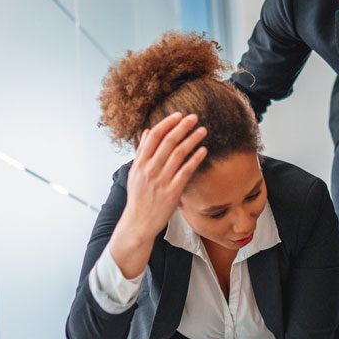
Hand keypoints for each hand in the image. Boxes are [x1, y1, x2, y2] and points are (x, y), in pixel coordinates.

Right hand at [108, 112, 207, 278]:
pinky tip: (203, 150)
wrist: (138, 223)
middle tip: (194, 117)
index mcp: (140, 163)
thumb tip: (146, 131)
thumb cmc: (138, 198)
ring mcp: (161, 181)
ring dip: (191, 140)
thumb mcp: (135, 173)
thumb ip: (141, 152)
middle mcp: (150, 170)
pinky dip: (195, 159)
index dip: (167, 123)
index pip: (153, 136)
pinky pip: (185, 172)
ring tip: (202, 130)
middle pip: (168, 142)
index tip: (178, 115)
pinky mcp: (172, 192)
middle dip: (182, 127)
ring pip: (178, 154)